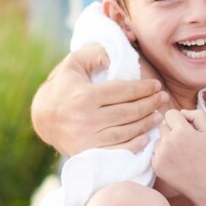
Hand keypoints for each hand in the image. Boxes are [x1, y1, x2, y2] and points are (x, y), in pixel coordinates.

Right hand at [31, 43, 165, 155]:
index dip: (142, 88)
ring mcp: (88, 137)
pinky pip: (116, 150)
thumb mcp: (73, 64)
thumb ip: (93, 54)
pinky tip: (146, 138)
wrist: (42, 117)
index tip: (156, 85)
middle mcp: (88, 118)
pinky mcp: (88, 152)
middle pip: (128, 112)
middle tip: (163, 99)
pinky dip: (134, 145)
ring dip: (146, 124)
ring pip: (125, 131)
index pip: (123, 91)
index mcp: (86, 96)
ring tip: (158, 115)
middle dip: (149, 104)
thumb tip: (113, 57)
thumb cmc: (62, 86)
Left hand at [152, 109, 205, 198]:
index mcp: (182, 131)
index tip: (185, 130)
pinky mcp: (156, 165)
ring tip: (180, 155)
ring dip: (166, 144)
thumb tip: (181, 112)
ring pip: (158, 140)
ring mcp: (160, 154)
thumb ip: (196, 115)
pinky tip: (175, 163)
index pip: (170, 114)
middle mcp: (168, 141)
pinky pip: (155, 153)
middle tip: (185, 145)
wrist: (205, 183)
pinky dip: (163, 156)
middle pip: (163, 127)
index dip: (179, 120)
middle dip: (172, 132)